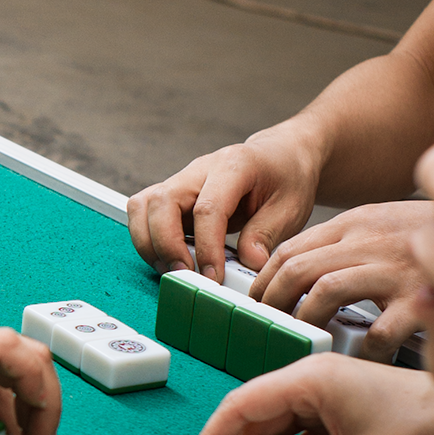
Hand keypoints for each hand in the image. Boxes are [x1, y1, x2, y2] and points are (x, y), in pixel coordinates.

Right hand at [127, 122, 322, 279]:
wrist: (280, 157)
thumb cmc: (286, 178)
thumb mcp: (290, 207)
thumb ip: (266, 235)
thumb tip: (249, 264)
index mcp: (233, 166)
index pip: (207, 208)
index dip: (206, 247)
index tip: (213, 277)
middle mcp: (199, 169)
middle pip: (162, 202)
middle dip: (166, 244)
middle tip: (184, 274)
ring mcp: (182, 180)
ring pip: (143, 205)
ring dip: (149, 241)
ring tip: (172, 268)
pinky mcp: (173, 193)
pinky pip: (144, 211)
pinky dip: (148, 237)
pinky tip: (169, 257)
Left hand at [248, 201, 431, 359]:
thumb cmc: (431, 235)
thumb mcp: (382, 225)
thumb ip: (345, 243)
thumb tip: (295, 271)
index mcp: (354, 224)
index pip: (289, 250)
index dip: (264, 280)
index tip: (255, 304)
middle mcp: (368, 242)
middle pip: (298, 269)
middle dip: (273, 303)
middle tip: (268, 329)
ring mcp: (395, 268)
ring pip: (326, 290)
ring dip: (307, 320)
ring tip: (304, 342)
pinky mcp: (423, 299)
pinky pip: (381, 330)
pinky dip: (366, 347)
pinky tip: (363, 356)